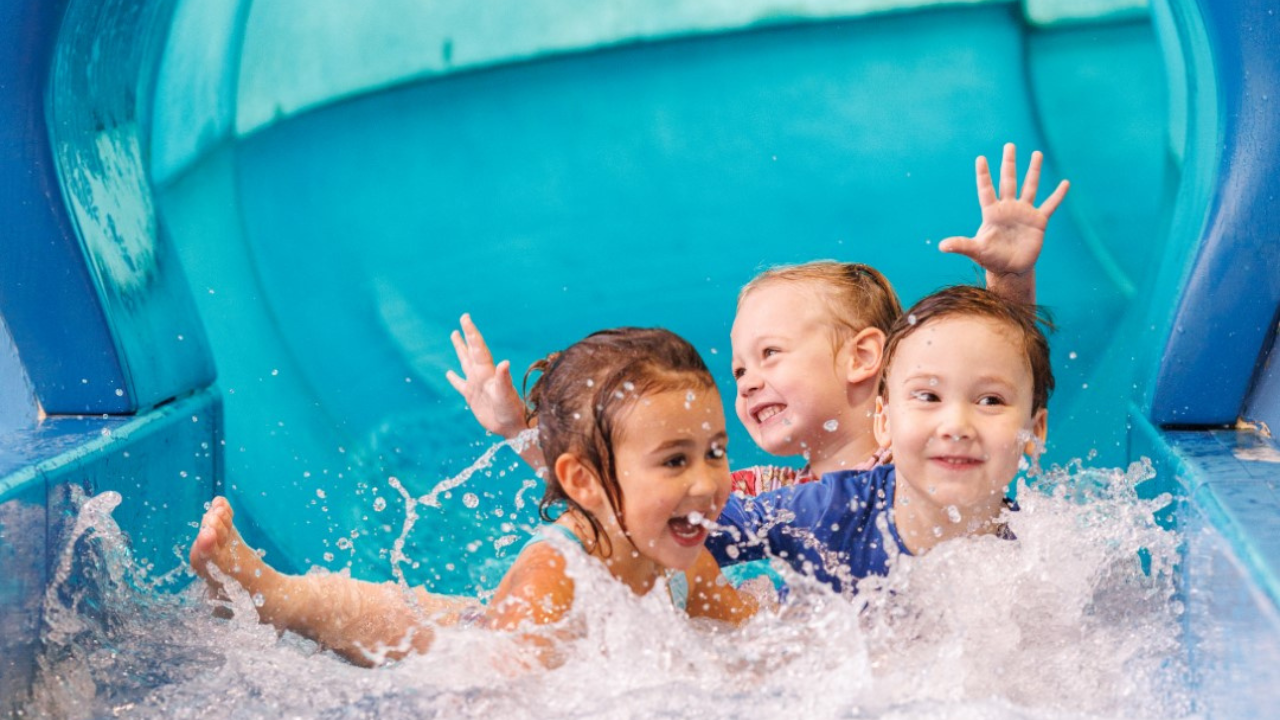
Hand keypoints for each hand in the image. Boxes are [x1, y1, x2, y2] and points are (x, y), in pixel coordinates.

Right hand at [445, 314, 527, 438]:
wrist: (512, 427)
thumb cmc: (511, 410)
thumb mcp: (506, 394)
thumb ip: (503, 379)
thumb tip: (505, 362)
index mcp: (488, 372)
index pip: (478, 348)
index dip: (471, 333)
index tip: (465, 318)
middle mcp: (481, 375)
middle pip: (471, 350)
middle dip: (467, 335)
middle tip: (463, 318)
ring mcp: (476, 385)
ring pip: (465, 362)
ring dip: (460, 349)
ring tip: (454, 334)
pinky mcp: (472, 397)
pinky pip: (460, 385)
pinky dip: (454, 379)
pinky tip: (449, 373)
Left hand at [939, 143, 1068, 290]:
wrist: (1011, 270)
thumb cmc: (991, 259)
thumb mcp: (976, 250)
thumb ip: (961, 245)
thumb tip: (941, 246)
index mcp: (992, 213)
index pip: (986, 189)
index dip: (984, 175)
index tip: (981, 158)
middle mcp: (1008, 208)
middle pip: (1008, 181)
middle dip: (1009, 163)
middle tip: (1009, 145)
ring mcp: (1024, 213)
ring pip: (1030, 187)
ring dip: (1033, 171)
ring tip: (1036, 153)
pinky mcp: (1038, 221)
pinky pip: (1050, 205)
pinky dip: (1058, 195)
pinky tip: (1065, 183)